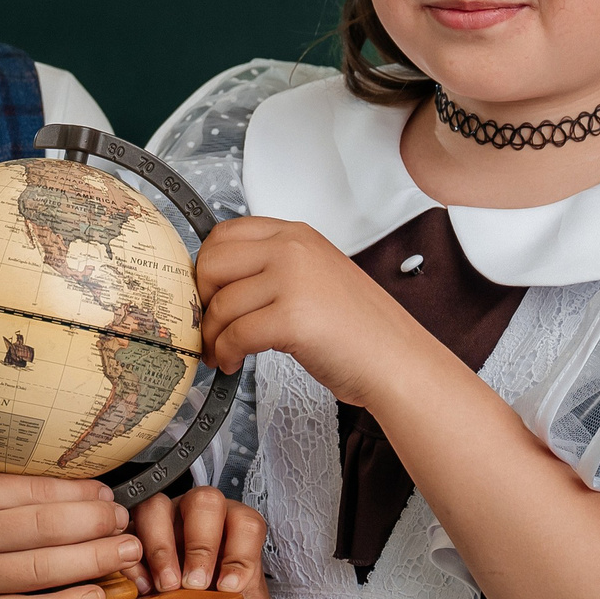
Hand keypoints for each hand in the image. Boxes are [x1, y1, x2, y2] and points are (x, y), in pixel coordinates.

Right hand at [0, 473, 142, 598]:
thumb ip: (5, 494)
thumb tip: (80, 491)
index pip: (32, 490)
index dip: (78, 493)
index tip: (108, 494)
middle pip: (44, 528)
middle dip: (95, 523)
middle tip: (126, 522)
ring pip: (42, 569)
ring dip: (93, 560)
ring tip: (126, 552)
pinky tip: (96, 596)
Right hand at [120, 485, 275, 598]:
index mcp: (235, 531)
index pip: (246, 523)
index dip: (240, 554)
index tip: (228, 589)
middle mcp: (200, 516)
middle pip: (205, 501)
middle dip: (201, 546)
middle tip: (195, 586)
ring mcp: (163, 520)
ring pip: (158, 506)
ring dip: (161, 548)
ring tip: (166, 588)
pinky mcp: (132, 534)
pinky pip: (126, 532)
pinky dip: (132, 562)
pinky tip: (143, 590)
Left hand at [196, 215, 436, 406]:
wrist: (397, 360)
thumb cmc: (359, 327)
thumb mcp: (315, 275)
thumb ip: (273, 268)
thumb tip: (220, 284)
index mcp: (296, 235)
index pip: (226, 234)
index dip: (207, 267)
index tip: (207, 293)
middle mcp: (292, 249)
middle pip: (213, 264)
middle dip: (202, 299)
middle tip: (208, 324)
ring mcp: (293, 281)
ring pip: (221, 304)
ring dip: (212, 336)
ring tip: (220, 353)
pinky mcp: (292, 318)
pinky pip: (235, 335)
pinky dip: (225, 354)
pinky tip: (232, 364)